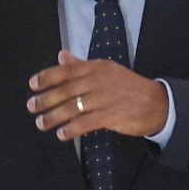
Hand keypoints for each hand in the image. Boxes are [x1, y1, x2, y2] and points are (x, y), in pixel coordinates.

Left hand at [26, 50, 167, 140]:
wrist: (157, 103)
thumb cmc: (127, 87)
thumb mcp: (106, 71)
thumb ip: (81, 64)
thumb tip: (61, 55)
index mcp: (96, 67)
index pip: (67, 70)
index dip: (47, 77)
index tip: (32, 84)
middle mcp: (99, 81)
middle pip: (66, 90)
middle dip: (46, 99)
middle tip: (31, 106)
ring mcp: (105, 99)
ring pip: (73, 107)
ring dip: (54, 116)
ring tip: (40, 123)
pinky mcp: (111, 115)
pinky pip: (86, 122)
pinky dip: (71, 128)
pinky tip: (61, 133)